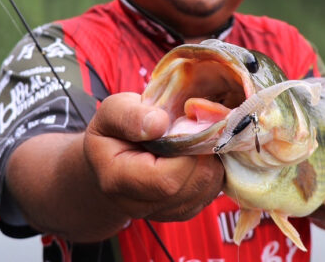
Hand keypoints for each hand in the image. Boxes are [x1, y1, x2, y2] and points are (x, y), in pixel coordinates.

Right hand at [84, 92, 224, 221]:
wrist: (111, 160)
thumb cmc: (113, 132)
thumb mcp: (111, 112)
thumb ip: (129, 115)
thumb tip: (159, 124)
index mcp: (117, 180)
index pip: (165, 180)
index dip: (187, 152)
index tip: (188, 124)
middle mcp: (138, 205)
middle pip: (189, 187)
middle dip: (203, 155)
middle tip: (198, 128)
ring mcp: (161, 212)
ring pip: (205, 192)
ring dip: (211, 162)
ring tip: (197, 139)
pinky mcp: (180, 211)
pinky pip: (209, 194)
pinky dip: (213, 171)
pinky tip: (198, 153)